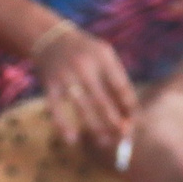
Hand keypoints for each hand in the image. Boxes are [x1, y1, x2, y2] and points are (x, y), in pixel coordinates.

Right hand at [33, 27, 135, 152]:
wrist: (51, 39)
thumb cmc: (86, 52)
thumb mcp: (104, 57)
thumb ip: (116, 79)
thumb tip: (128, 112)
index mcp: (103, 58)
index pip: (120, 86)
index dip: (128, 106)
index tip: (133, 122)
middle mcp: (84, 67)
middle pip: (103, 100)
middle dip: (114, 121)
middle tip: (123, 137)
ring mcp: (65, 77)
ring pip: (82, 108)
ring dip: (95, 127)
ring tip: (104, 142)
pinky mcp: (50, 86)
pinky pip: (56, 110)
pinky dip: (63, 126)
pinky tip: (72, 140)